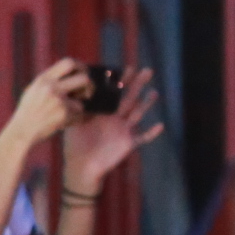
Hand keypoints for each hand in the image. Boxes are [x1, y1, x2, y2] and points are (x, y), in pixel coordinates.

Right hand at [0, 57, 89, 151]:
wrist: (20, 131)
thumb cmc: (28, 112)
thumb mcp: (34, 90)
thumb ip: (50, 81)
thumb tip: (74, 74)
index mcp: (43, 79)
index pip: (68, 62)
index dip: (80, 67)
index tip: (82, 74)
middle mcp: (50, 87)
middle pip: (84, 78)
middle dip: (89, 87)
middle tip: (86, 94)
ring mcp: (57, 100)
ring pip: (82, 100)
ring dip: (78, 106)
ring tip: (67, 112)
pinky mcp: (63, 113)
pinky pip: (78, 114)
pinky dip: (74, 120)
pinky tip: (62, 122)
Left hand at [62, 65, 163, 195]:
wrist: (81, 167)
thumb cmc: (75, 145)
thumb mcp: (74, 124)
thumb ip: (76, 109)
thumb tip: (73, 91)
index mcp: (103, 111)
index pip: (114, 92)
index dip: (122, 81)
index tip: (128, 67)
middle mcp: (116, 117)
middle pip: (129, 98)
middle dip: (138, 85)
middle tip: (148, 70)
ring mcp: (124, 129)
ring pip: (138, 114)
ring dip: (147, 104)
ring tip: (153, 93)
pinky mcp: (129, 143)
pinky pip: (143, 138)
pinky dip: (151, 133)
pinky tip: (160, 125)